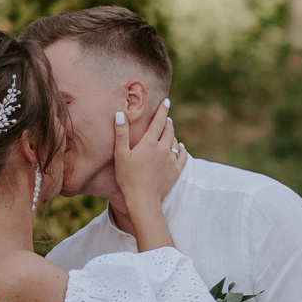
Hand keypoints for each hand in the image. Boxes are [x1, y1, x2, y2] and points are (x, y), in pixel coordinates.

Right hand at [108, 99, 182, 224]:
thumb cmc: (128, 177)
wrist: (143, 199)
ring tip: (168, 132)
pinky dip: (181, 148)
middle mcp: (163, 148)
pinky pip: (182, 155)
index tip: (166, 101)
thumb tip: (119, 114)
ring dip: (172, 134)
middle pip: (169, 129)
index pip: (158, 121)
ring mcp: (171, 159)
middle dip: (167, 121)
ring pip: (175, 141)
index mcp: (149, 142)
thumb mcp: (120, 155)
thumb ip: (121, 134)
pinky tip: (179, 147)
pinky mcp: (176, 170)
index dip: (163, 110)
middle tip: (165, 118)